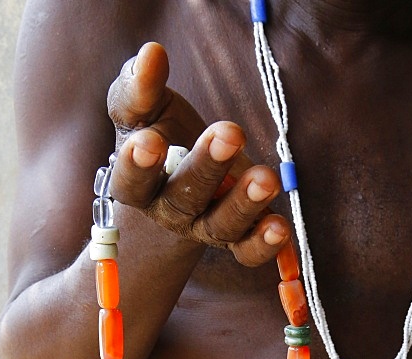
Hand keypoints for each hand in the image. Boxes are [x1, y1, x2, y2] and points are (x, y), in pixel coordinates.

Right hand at [106, 42, 290, 264]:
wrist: (182, 173)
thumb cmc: (158, 132)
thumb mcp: (143, 109)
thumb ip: (140, 87)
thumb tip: (152, 54)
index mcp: (137, 186)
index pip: (132, 182)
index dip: (139, 165)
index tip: (151, 140)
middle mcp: (169, 213)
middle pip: (184, 199)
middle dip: (207, 166)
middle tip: (230, 133)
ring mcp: (204, 228)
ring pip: (222, 225)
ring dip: (245, 203)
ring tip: (267, 179)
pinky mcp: (236, 237)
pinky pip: (247, 251)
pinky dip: (264, 243)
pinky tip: (280, 226)